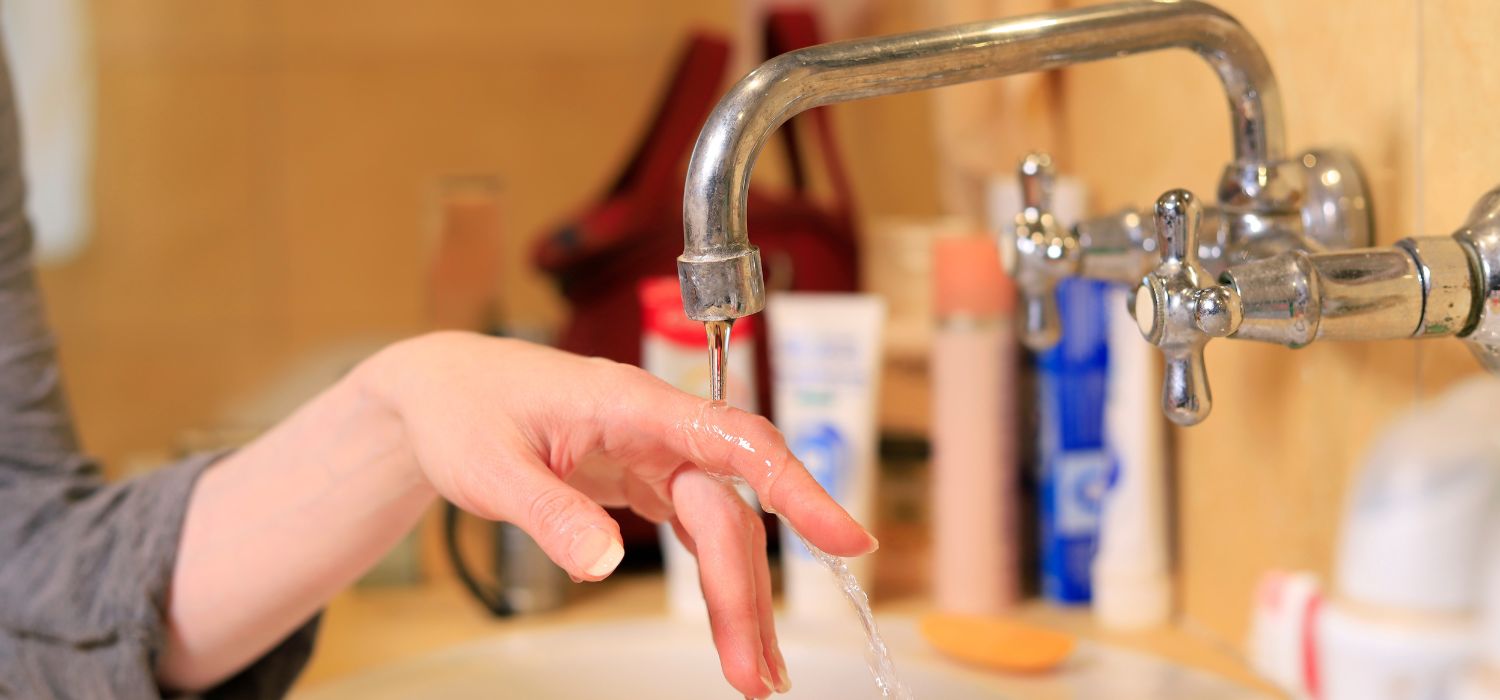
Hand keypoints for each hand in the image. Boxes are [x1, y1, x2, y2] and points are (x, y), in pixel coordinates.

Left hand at [357, 332, 876, 696]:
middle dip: (746, 594)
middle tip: (758, 675)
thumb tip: (605, 562)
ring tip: (755, 673)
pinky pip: (698, 530)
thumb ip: (549, 513)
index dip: (798, 488)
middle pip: (729, 513)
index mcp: (632, 404)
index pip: (735, 441)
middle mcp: (657, 427)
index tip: (847, 538)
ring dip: (738, 599)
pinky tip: (731, 625)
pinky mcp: (645, 479)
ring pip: (721, 528)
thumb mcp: (489, 468)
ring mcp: (655, 454)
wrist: (442, 390)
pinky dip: (715, 579)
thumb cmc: (463, 411)